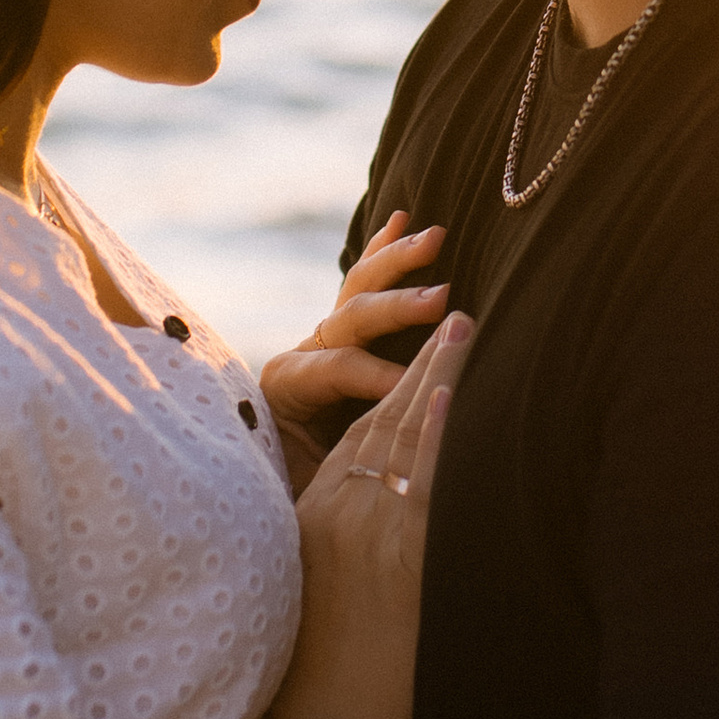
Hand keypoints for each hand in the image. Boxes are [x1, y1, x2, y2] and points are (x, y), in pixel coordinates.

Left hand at [260, 214, 449, 486]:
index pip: (339, 368)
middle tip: (441, 300)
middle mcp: (302, 355)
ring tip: (434, 238)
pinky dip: (383, 250)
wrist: (277, 496)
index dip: (381, 373)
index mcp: (286, 387)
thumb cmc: (301, 500)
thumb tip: (361, 475)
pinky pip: (363, 284)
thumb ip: (329, 474)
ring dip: (398, 261)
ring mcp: (322, 341)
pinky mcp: (343, 337)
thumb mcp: (305, 491)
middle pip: (350, 318)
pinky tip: (402, 218)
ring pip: (359, 288)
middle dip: (397, 307)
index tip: (426, 384)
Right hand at [274, 312, 464, 718]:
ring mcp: (371, 527)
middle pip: (387, 418)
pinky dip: (440, 434)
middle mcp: (341, 508)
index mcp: (315, 512)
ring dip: (441, 378)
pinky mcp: (402, 555)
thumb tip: (361, 519)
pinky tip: (454, 395)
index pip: (360, 432)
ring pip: (409, 436)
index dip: (393, 387)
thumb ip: (332, 537)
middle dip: (424, 364)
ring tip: (466, 331)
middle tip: (457, 317)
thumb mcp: (307, 584)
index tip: (419, 351)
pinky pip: (426, 481)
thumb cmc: (313, 667)